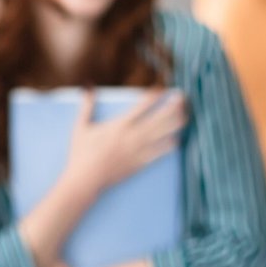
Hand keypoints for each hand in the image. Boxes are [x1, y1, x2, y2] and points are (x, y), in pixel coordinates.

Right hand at [62, 89, 186, 194]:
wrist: (86, 179)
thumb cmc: (81, 153)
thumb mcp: (81, 127)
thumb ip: (87, 106)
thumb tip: (87, 87)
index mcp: (120, 125)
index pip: (142, 105)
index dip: (155, 95)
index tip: (163, 88)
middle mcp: (133, 136)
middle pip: (160, 118)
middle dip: (173, 106)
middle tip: (182, 97)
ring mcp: (139, 150)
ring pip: (165, 134)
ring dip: (176, 123)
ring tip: (185, 115)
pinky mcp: (142, 163)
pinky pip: (161, 153)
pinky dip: (170, 145)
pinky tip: (177, 139)